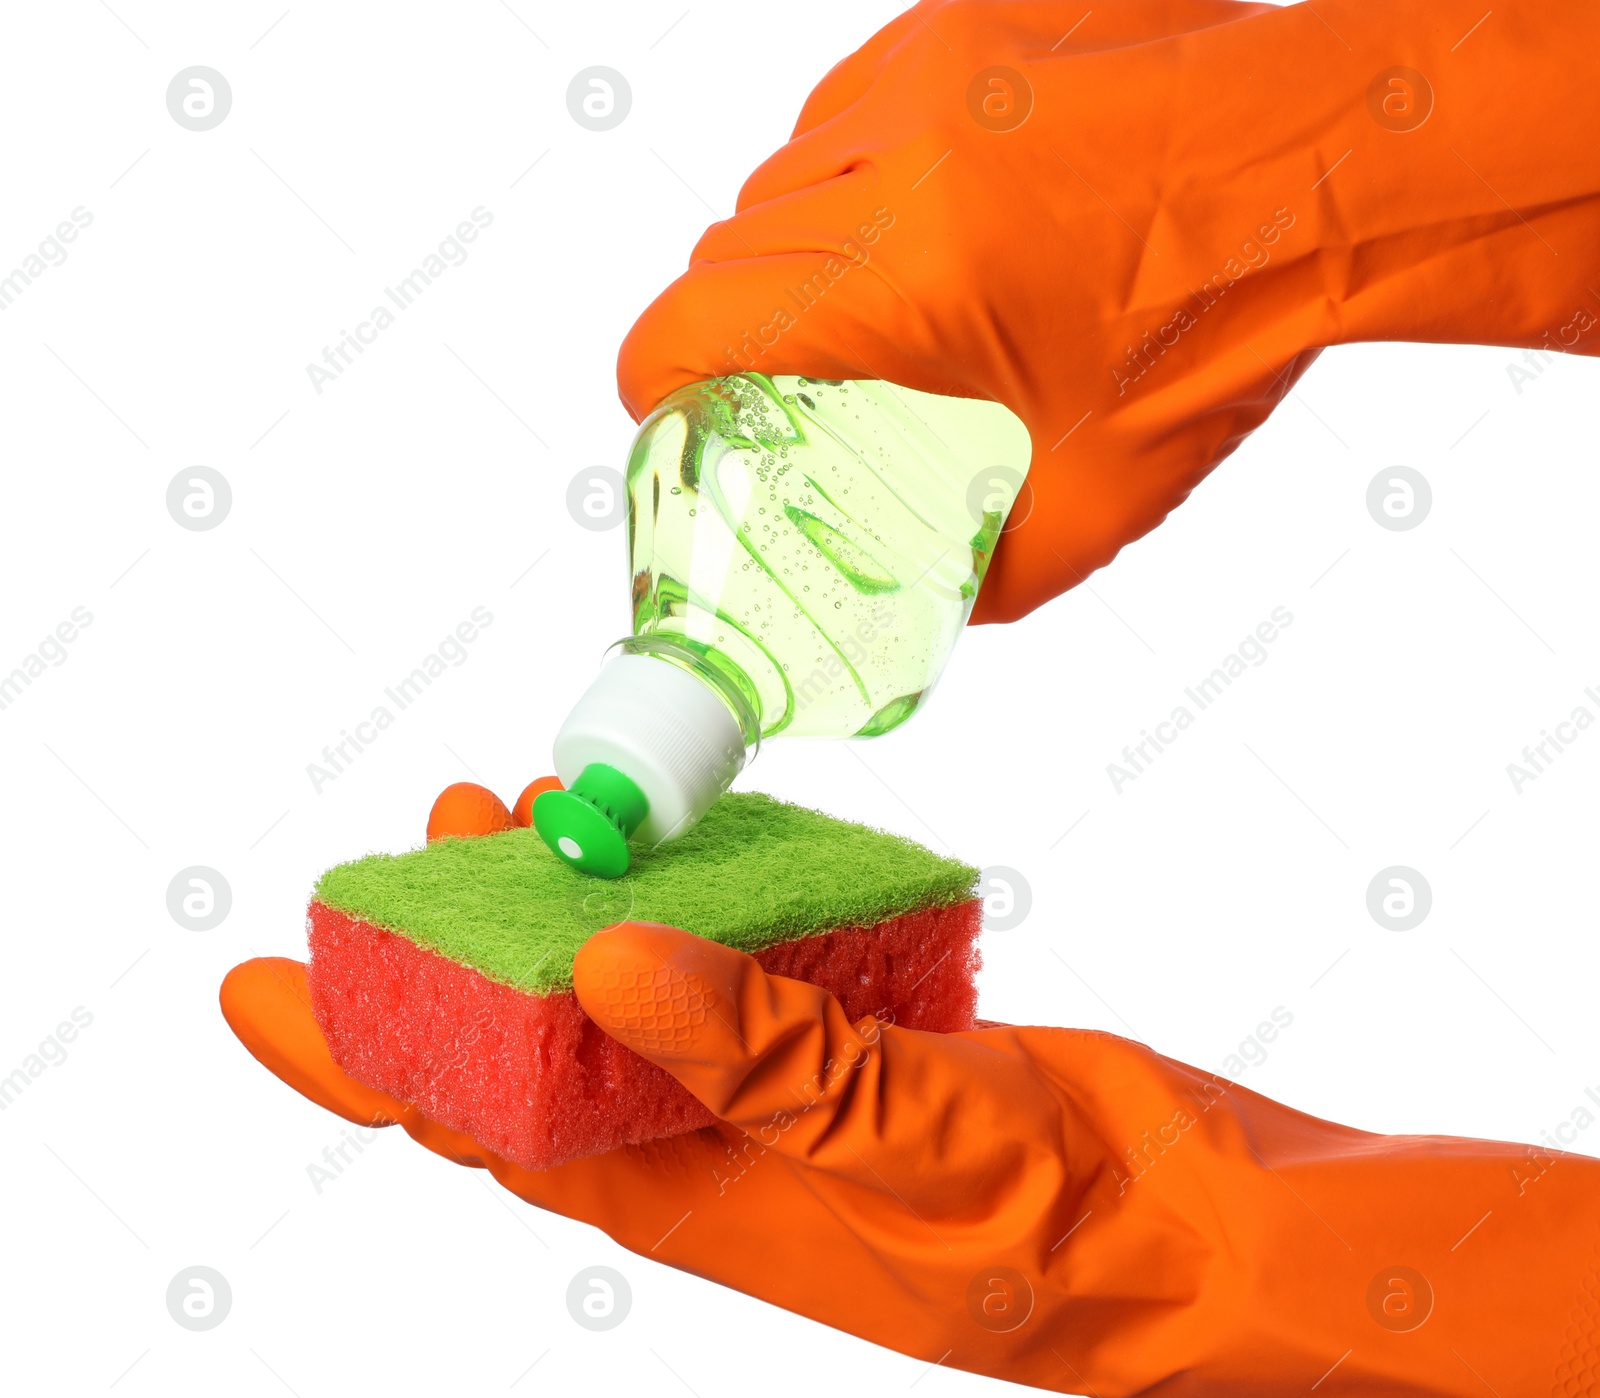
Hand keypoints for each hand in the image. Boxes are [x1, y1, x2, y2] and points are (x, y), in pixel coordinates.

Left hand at [223, 919, 1599, 1394]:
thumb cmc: (1067, 1231)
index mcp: (700, 1195)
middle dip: (468, 941)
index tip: (258, 981)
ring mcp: (790, 1093)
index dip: (359, 1055)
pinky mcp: (863, 1047)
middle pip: (544, 1040)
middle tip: (436, 819)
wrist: (1198, 1241)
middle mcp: (722, 1143)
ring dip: (586, 903)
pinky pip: (758, 970)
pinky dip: (715, 902)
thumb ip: (759, 1062)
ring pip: (647, 991)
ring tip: (546, 804)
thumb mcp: (908, 1147)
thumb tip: (599, 969)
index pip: (480, 1122)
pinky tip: (709, 842)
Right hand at [617, 0, 1599, 621]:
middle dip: (747, 330)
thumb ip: (982, 573)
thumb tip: (920, 614)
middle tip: (804, 383)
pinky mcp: (962, 23)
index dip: (661, 382)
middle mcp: (907, 148)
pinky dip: (853, 172)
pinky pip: (845, 108)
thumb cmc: (1228, 328)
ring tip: (883, 301)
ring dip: (801, 249)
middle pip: (731, 249)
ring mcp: (932, 70)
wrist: (1331, 181)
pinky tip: (921, 217)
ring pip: (782, 174)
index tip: (676, 415)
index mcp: (919, 271)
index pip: (699, 316)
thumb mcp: (1098, 501)